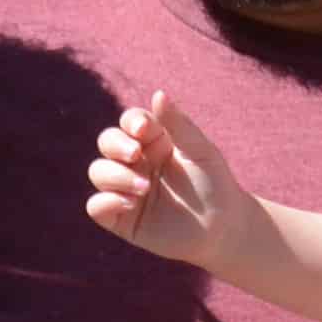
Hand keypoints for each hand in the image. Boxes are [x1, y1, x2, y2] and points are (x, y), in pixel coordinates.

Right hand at [83, 90, 246, 271]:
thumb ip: (179, 125)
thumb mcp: (201, 151)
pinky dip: (105, 202)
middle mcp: (136, 163)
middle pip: (107, 142)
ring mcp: (126, 190)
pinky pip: (96, 206)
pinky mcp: (122, 218)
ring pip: (98, 172)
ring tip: (143, 187)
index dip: (131, 121)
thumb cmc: (215, 185)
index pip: (130, 122)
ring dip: (115, 175)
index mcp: (154, 143)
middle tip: (136, 154)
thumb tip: (159, 93)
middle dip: (116, 144)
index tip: (144, 129)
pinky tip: (129, 203)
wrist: (225, 228)